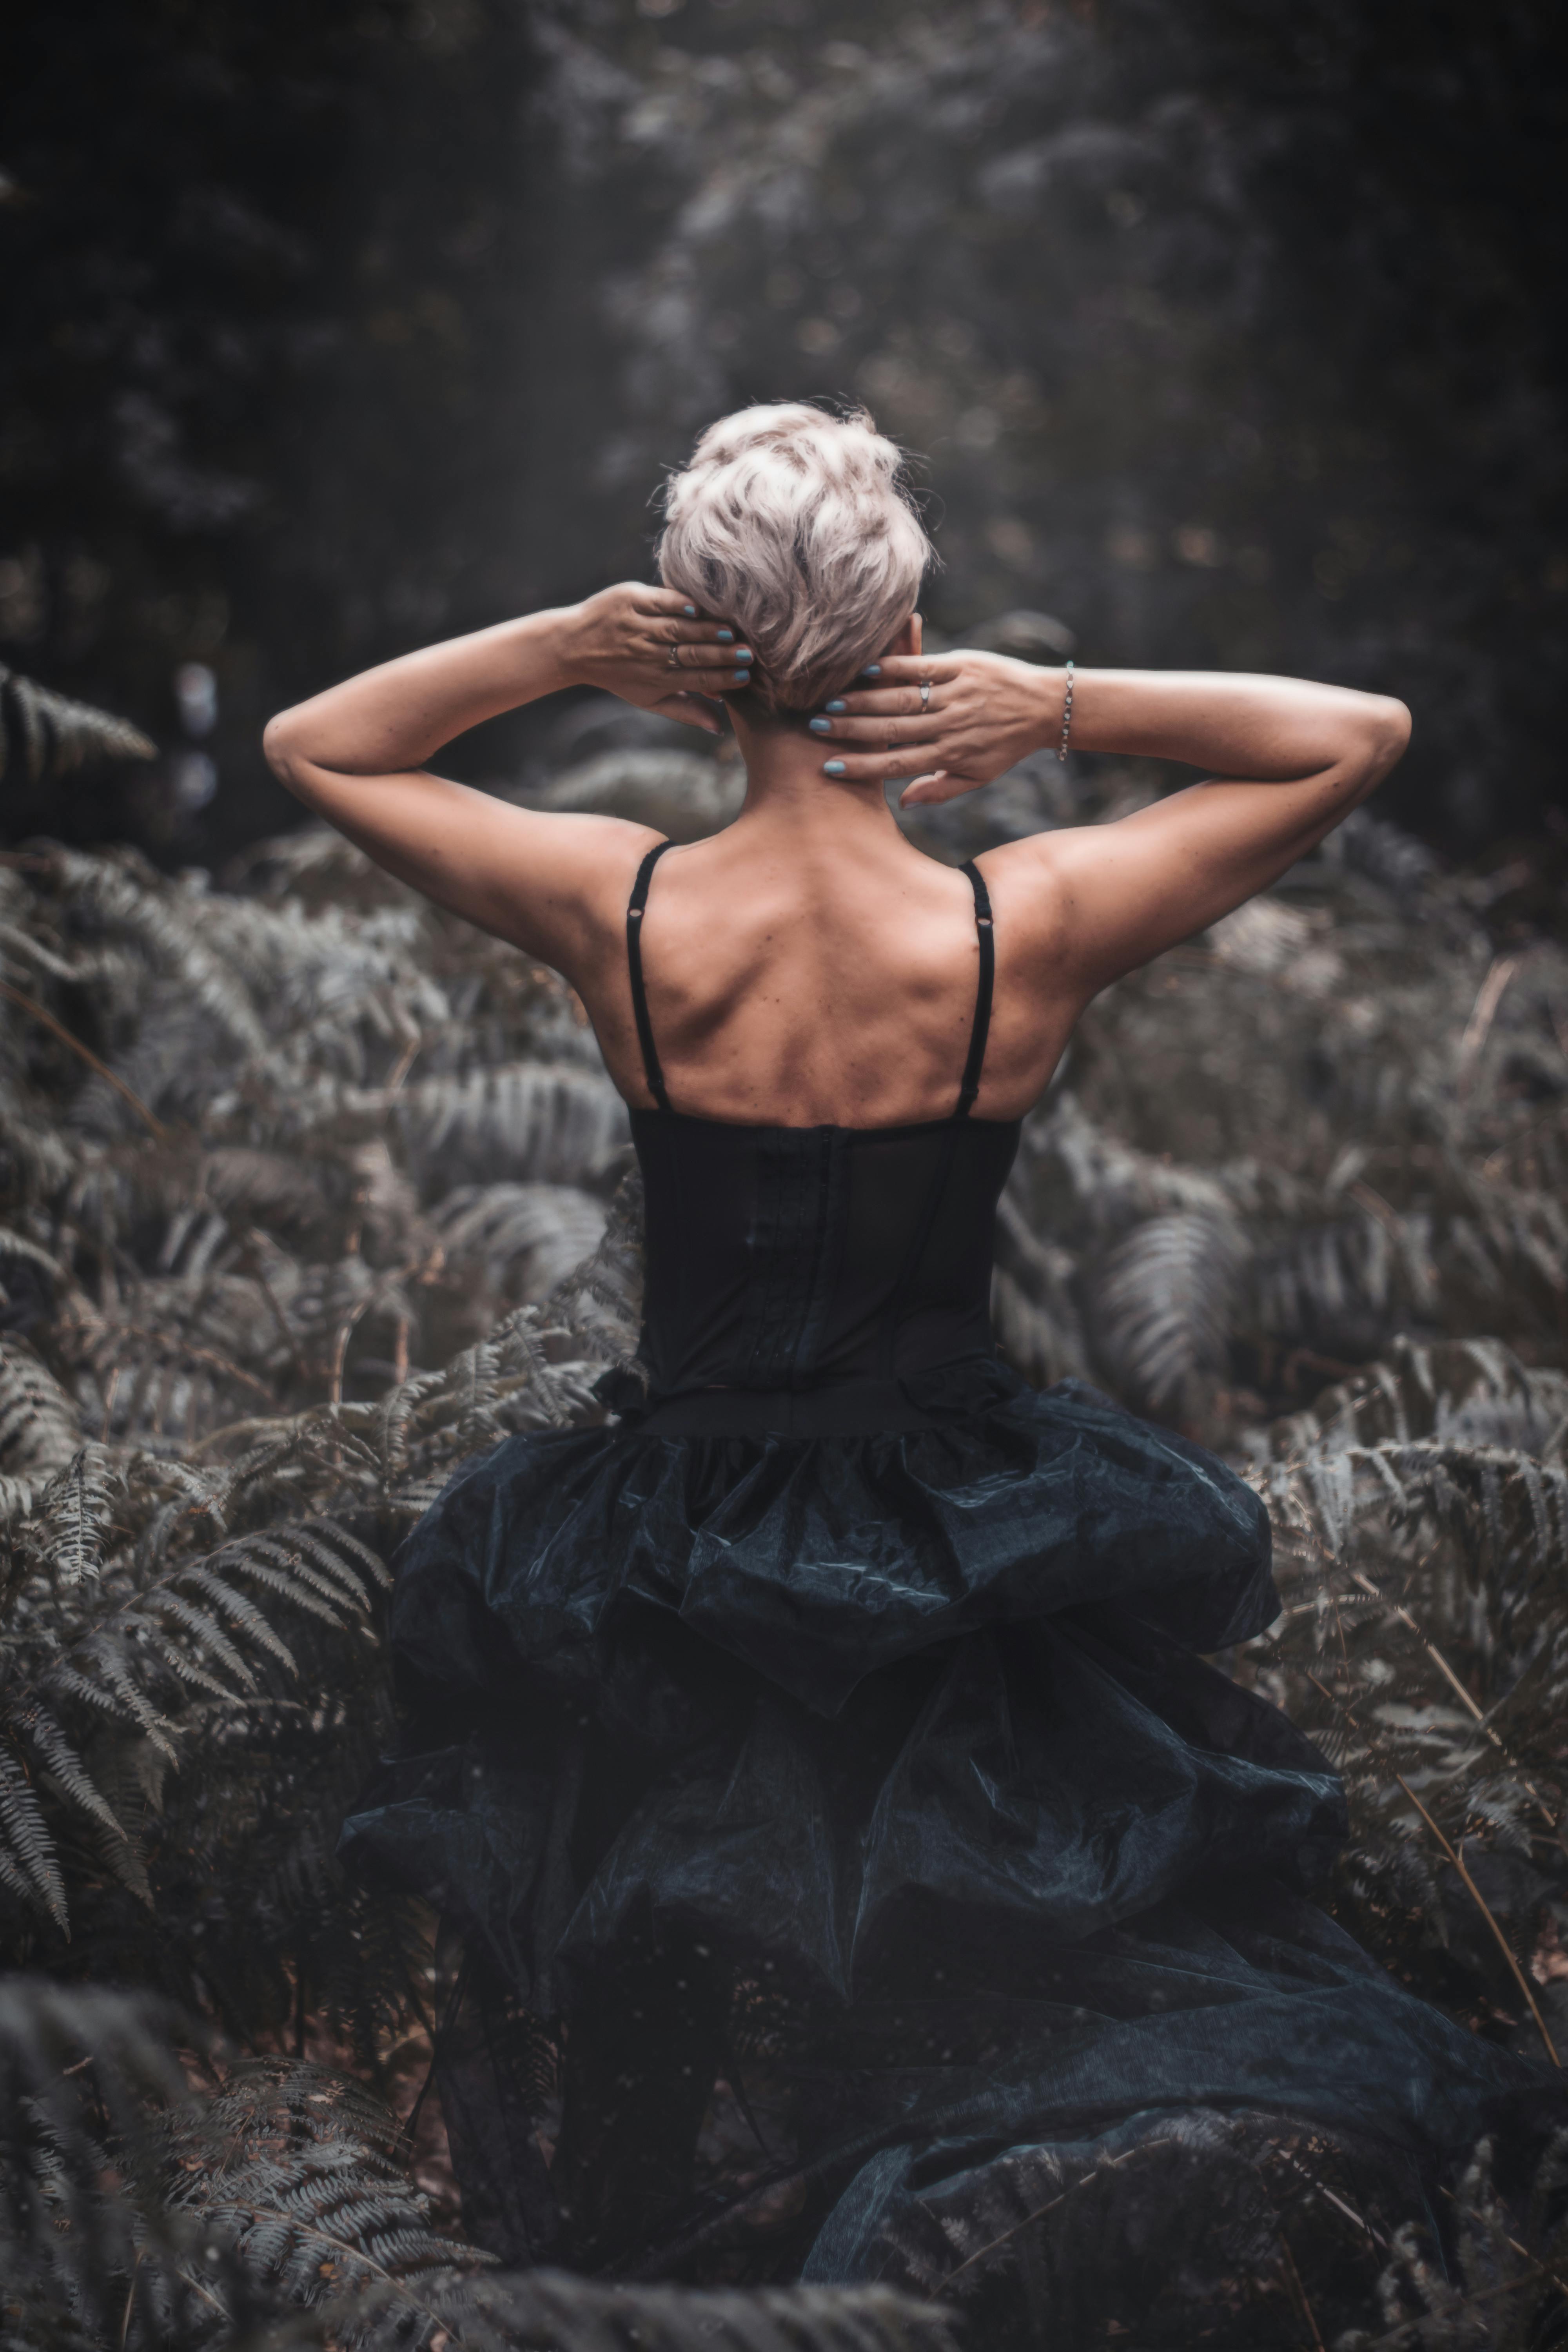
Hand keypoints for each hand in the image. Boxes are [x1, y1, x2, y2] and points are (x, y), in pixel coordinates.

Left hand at [557, 584, 753, 735]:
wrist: (573, 647)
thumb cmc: (620, 674)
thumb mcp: (649, 699)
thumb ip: (686, 710)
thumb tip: (719, 728)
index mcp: (655, 679)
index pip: (694, 679)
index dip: (720, 679)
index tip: (744, 677)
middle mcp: (646, 654)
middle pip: (690, 655)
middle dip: (721, 656)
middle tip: (747, 654)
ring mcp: (637, 626)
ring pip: (678, 629)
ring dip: (706, 631)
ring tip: (731, 633)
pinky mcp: (630, 600)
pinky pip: (659, 602)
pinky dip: (679, 605)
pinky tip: (699, 609)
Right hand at [810, 650, 1061, 802]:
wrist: (1045, 706)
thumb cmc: (1005, 745)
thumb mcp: (977, 776)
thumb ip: (939, 789)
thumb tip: (903, 804)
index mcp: (950, 755)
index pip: (898, 765)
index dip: (862, 767)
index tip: (829, 766)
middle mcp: (951, 726)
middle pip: (891, 731)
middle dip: (850, 731)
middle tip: (815, 727)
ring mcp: (956, 694)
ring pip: (902, 700)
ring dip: (863, 700)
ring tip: (831, 701)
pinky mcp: (963, 666)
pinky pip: (923, 666)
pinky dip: (894, 667)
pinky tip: (867, 670)